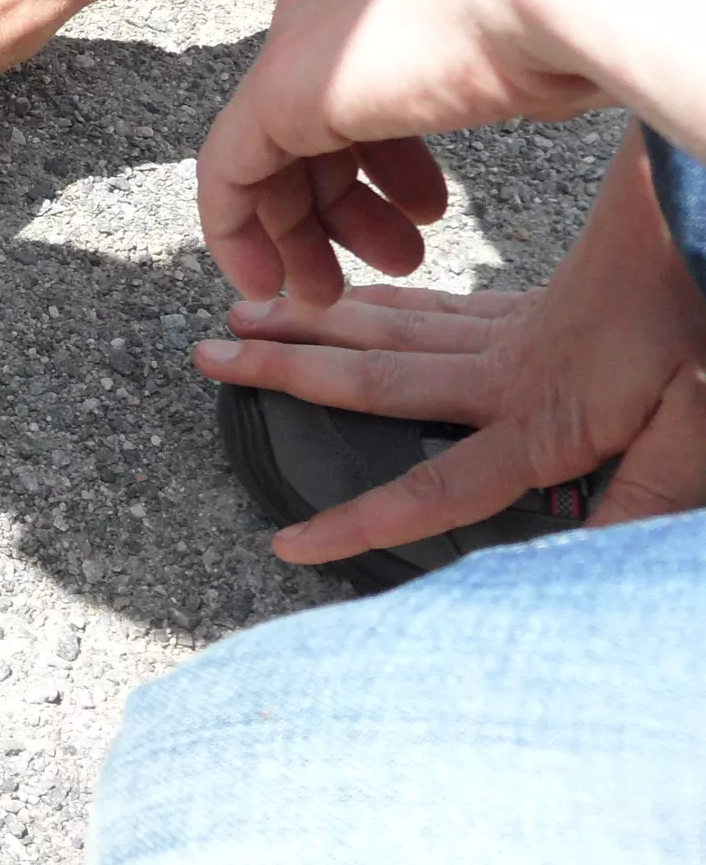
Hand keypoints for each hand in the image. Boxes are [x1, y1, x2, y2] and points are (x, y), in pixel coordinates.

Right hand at [193, 130, 705, 563]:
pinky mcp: (532, 309)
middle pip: (373, 379)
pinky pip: (432, 308)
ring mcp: (513, 336)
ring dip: (311, 324)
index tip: (289, 543)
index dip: (360, 519)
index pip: (434, 488)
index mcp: (544, 422)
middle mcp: (507, 376)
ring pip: (389, 330)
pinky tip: (350, 299)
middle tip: (208, 356)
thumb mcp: (704, 419)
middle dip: (284, 371)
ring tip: (244, 313)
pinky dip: (377, 304)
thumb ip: (653, 494)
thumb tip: (586, 564)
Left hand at [197, 0, 612, 304]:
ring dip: (303, 233)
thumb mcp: (538, 42)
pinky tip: (268, 283)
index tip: (422, 213)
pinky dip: (238, 235)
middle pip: (310, 122)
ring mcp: (299, 44)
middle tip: (390, 260)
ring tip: (338, 288)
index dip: (386, 158)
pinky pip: (226, 174)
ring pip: (267, 155)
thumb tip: (539, 86)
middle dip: (342, 206)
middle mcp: (333, 5)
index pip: (361, 80)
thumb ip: (512, 69)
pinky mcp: (274, 90)